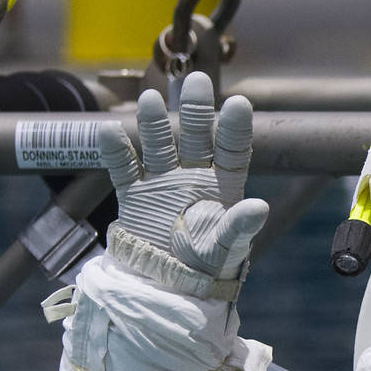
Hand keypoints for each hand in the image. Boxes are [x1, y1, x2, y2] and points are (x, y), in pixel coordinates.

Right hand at [99, 71, 265, 283]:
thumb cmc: (206, 269)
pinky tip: (110, 130)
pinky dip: (117, 151)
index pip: (232, 151)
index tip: (239, 103)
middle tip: (197, 81)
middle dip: (196, 111)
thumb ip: (239, 227)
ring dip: (155, 124)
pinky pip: (124, 168)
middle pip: (196, 137)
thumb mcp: (227, 249)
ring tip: (151, 100)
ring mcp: (162, 182)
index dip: (234, 128)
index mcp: (223, 186)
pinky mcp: (135, 195)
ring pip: (159, 145)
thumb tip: (260, 207)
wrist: (167, 290)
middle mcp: (194, 176)